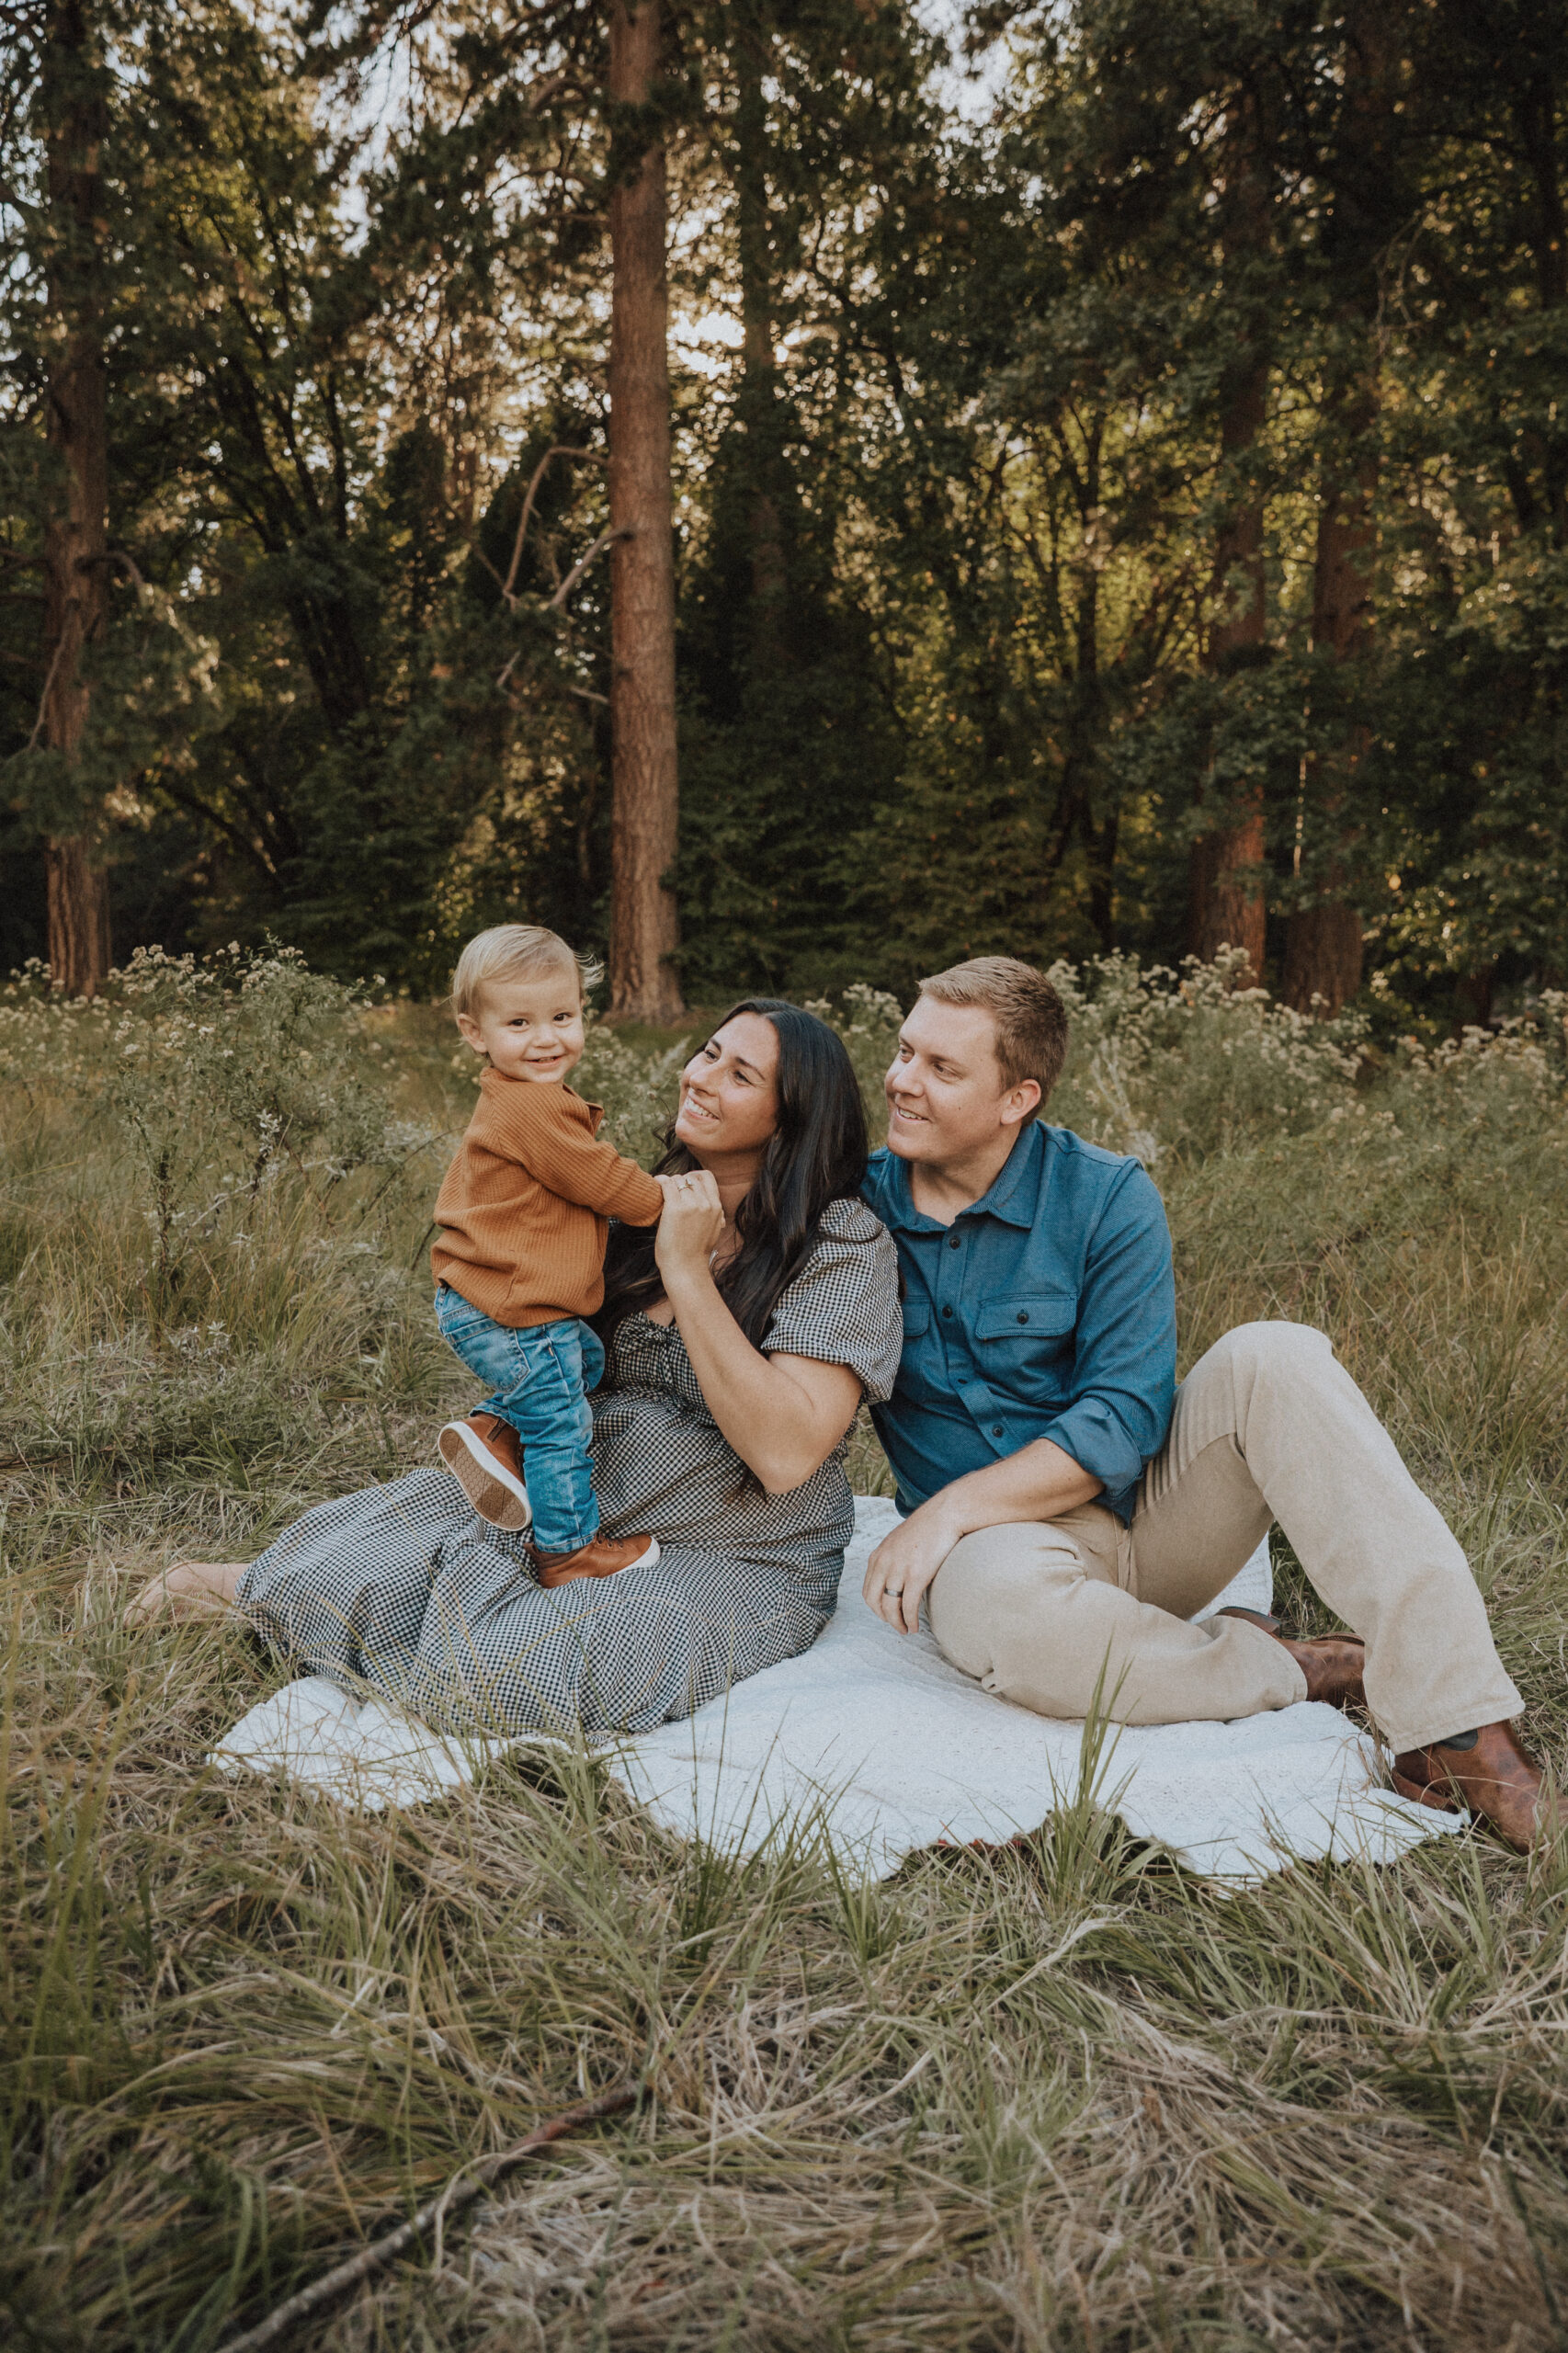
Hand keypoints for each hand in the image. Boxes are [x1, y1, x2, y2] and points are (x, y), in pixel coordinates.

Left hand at [653, 1166, 725, 1287]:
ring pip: (678, 1179)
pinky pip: (667, 1184)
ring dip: (669, 1184)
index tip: (685, 1184)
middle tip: (671, 1190)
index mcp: (716, 1207)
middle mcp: (706, 1203)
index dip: (695, 1176)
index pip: (707, 1177)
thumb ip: (715, 1217)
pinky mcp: (675, 1208)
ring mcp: (691, 1205)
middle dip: (680, 1180)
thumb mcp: (714, 1231)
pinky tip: (656, 1184)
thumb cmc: (696, 1253)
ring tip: (662, 1191)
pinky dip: (660, 1181)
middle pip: (691, 1177)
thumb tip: (718, 1213)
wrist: (686, 1267)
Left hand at [863, 1500, 961, 1634]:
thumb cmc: (928, 1527)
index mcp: (878, 1555)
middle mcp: (884, 1563)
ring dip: (897, 1623)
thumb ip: (892, 1558)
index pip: (868, 1590)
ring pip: (890, 1607)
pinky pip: (909, 1606)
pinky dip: (910, 1620)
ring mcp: (899, 1569)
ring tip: (906, 1630)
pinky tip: (915, 1626)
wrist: (946, 1514)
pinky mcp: (916, 1575)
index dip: (876, 1607)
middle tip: (896, 1625)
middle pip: (874, 1601)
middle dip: (884, 1618)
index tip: (887, 1614)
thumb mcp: (900, 1541)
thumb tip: (896, 1577)